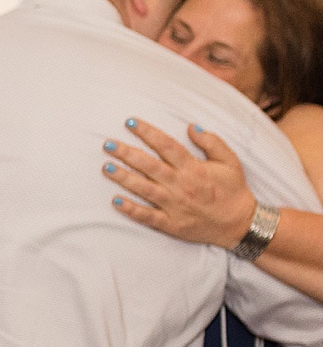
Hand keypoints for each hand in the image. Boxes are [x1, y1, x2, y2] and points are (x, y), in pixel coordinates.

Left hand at [103, 119, 254, 248]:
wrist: (240, 224)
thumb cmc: (234, 189)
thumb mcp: (230, 161)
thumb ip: (211, 142)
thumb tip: (190, 126)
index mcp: (193, 168)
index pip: (166, 145)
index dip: (147, 132)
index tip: (129, 122)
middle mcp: (181, 185)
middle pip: (149, 165)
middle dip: (127, 153)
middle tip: (107, 144)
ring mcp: (174, 206)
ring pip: (144, 189)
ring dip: (124, 178)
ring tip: (106, 167)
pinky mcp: (171, 224)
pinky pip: (147, 216)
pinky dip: (131, 210)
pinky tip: (115, 201)